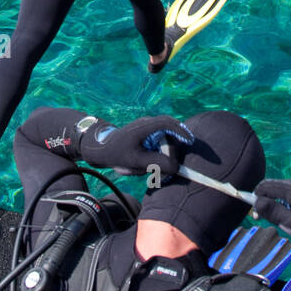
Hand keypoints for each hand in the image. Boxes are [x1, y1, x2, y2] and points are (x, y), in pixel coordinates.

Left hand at [78, 115, 193, 177]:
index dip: (181, 131)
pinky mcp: (146, 134)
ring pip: (163, 140)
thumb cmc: (116, 153)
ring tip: (144, 167)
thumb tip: (175, 167)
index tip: (190, 141)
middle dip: (169, 150)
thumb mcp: (135, 161)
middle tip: (164, 166)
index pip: (168, 123)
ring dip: (159, 154)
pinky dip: (155, 155)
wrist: (100, 149)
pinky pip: (156, 143)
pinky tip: (141, 165)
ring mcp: (146, 127)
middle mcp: (148, 123)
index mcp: (145, 126)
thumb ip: (156, 164)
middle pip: (169, 133)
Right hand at [253, 177, 290, 275]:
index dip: (257, 198)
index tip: (256, 214)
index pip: (266, 186)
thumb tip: (256, 202)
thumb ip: (272, 212)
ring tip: (288, 217)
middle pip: (277, 185)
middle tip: (269, 217)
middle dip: (269, 199)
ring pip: (289, 187)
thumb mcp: (290, 223)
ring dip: (283, 199)